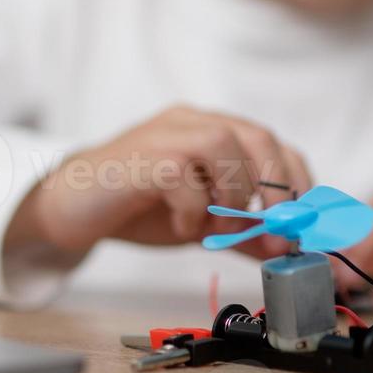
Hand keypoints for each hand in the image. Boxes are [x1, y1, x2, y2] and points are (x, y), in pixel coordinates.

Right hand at [4, 106, 311, 263]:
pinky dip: (192, 209)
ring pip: (223, 144)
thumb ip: (243, 232)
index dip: (295, 178)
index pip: (270, 140)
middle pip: (255, 134)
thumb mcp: (202, 222)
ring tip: (215, 226)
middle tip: (273, 227)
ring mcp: (164, 134)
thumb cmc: (136, 208)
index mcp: (208, 129)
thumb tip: (289, 250)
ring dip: (232, 195)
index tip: (300, 219)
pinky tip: (180, 225)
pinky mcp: (141, 157)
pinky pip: (182, 175)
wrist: (72, 207)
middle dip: (275, 186)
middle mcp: (190, 122)